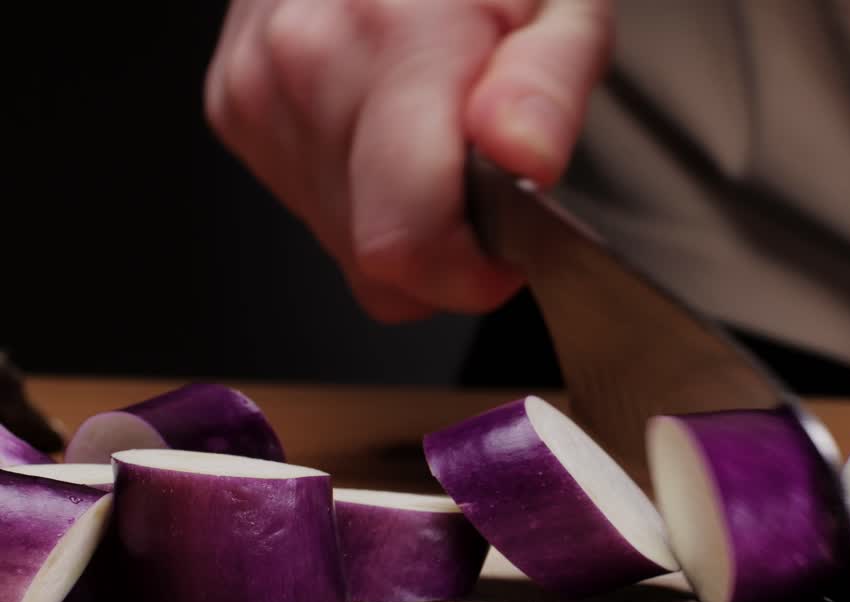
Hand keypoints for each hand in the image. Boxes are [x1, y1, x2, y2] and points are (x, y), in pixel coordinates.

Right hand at [205, 0, 612, 320]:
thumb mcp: (562, 5)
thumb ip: (548, 87)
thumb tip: (525, 159)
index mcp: (391, 40)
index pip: (406, 241)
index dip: (471, 275)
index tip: (508, 248)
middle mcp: (304, 65)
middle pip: (375, 260)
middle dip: (446, 248)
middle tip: (482, 176)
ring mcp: (257, 89)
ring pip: (343, 244)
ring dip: (402, 220)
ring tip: (433, 136)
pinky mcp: (234, 106)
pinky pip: (310, 207)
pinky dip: (360, 193)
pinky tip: (387, 128)